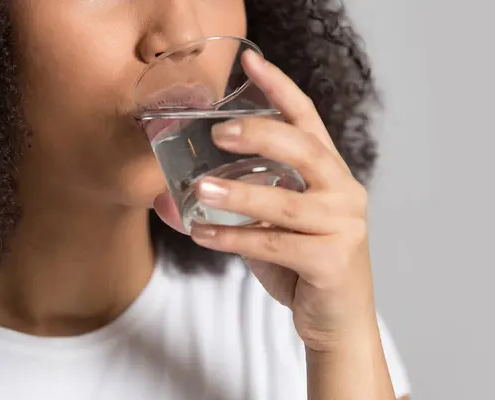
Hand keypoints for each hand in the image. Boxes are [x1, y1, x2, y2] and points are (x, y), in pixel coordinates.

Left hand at [155, 50, 377, 351]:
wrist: (335, 319)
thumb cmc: (301, 265)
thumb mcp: (266, 228)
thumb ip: (230, 208)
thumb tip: (165, 197)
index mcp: (329, 174)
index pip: (307, 120)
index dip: (280, 88)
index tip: (251, 62)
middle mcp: (343, 191)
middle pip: (305, 148)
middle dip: (260, 134)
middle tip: (219, 133)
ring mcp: (343, 225)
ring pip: (285, 203)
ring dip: (238, 196)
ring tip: (199, 192)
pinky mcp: (333, 260)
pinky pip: (275, 244)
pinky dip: (235, 238)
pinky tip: (203, 235)